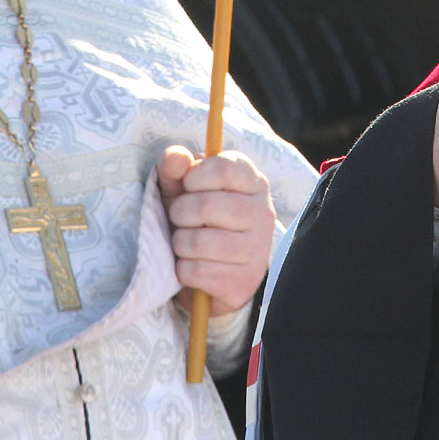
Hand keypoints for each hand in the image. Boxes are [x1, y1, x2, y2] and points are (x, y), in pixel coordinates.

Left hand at [158, 146, 276, 315]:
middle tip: (181, 218)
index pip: (224, 167)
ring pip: (199, 242)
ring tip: (185, 242)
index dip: (194, 176)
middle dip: (180, 212)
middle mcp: (262, 213)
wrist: (214, 274)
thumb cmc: (197, 219)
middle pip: (207, 205)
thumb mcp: (183, 188)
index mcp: (253, 182)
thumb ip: (176, 168)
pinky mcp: (244, 281)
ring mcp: (257, 249)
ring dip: (180, 243)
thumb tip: (175, 158)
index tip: (188, 186)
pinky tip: (192, 265)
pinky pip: (196, 271)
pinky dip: (182, 270)